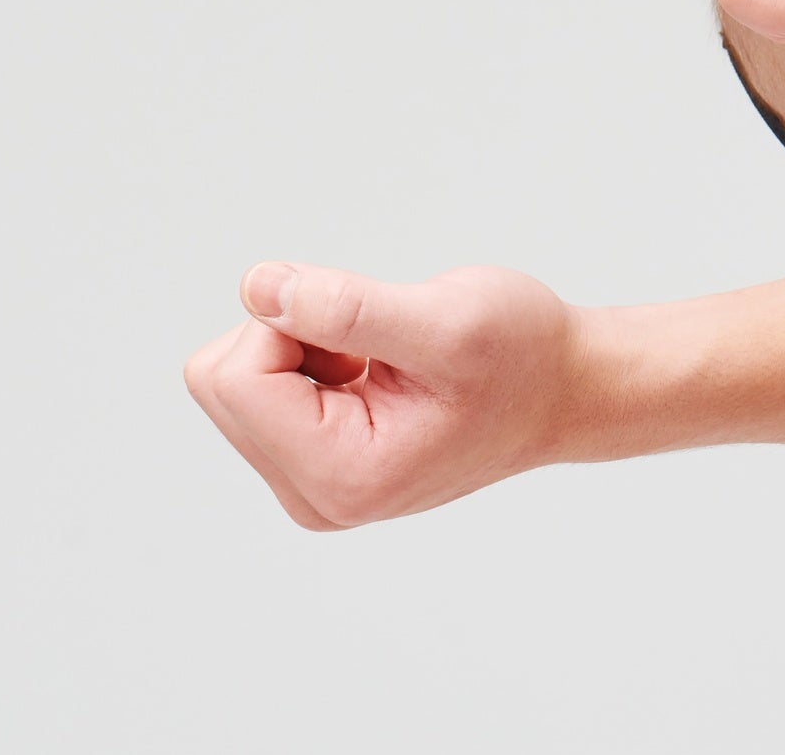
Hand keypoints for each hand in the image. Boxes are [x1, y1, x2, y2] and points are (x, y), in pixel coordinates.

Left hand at [184, 261, 588, 528]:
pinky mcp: (313, 466)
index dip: (293, 319)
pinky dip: (311, 356)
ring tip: (383, 357)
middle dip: (293, 333)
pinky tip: (376, 370)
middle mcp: (313, 498)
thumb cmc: (522, 356)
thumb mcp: (447, 320)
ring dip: (305, 343)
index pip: (236, 377)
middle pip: (221, 381)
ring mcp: (310, 487)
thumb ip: (346, 308)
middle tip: (378, 339)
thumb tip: (256, 286)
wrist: (563, 389)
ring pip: (235, 382)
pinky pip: (260, 391)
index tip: (368, 321)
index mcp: (340, 476)